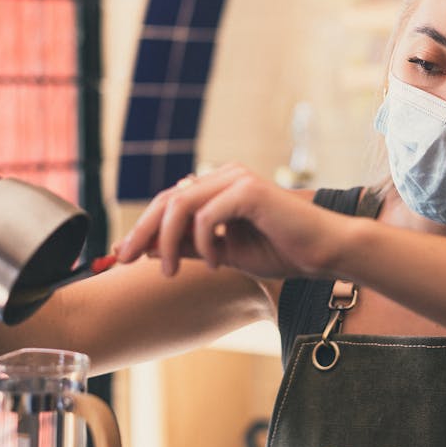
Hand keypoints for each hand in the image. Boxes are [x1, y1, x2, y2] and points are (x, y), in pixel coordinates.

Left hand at [115, 163, 344, 279]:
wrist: (325, 253)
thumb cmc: (282, 252)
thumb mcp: (225, 254)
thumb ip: (190, 247)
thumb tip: (149, 249)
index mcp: (219, 186)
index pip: (169, 201)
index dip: (142, 227)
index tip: (121, 255)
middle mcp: (225, 175)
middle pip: (168, 199)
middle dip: (142, 232)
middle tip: (125, 260)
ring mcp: (237, 179)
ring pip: (181, 204)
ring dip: (169, 241)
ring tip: (172, 271)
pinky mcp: (249, 190)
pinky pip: (207, 215)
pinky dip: (204, 242)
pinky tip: (218, 263)